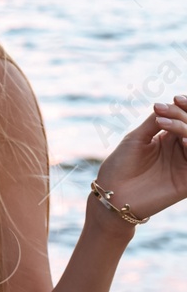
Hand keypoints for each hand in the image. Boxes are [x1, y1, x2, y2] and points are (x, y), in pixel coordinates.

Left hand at [93, 96, 186, 224]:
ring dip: (185, 127)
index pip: (184, 119)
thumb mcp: (137, 138)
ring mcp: (185, 165)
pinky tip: (184, 139)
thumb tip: (169, 104)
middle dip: (182, 115)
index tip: (175, 98)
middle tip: (163, 111)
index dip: (184, 107)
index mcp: (169, 138)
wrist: (112, 193)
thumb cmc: (120, 165)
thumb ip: (155, 122)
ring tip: (165, 123)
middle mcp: (180, 150)